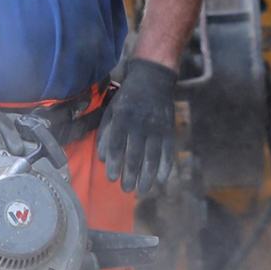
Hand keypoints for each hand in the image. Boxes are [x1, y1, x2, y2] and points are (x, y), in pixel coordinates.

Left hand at [93, 60, 177, 194]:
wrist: (153, 80)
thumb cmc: (127, 99)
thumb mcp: (111, 111)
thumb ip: (105, 133)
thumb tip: (101, 158)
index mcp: (122, 118)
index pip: (116, 145)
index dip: (114, 163)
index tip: (112, 178)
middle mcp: (139, 124)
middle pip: (134, 155)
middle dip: (130, 175)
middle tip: (126, 189)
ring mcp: (156, 128)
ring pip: (152, 157)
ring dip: (147, 176)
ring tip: (142, 189)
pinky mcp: (169, 130)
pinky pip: (168, 152)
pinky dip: (165, 168)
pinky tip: (161, 180)